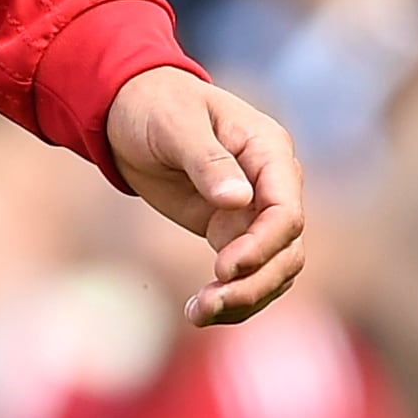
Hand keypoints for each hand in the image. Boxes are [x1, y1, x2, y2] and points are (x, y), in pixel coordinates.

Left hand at [105, 67, 305, 325]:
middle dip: (254, 283)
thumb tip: (239, 200)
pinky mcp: (232, 231)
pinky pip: (246, 274)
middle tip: (208, 303)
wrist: (130, 110)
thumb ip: (207, 161)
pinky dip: (230, 297)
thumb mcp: (176, 124)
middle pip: (287, 250)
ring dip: (244, 299)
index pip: (286, 211)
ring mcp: (255, 211)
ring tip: (197, 313)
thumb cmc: (156, 104)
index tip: (224, 268)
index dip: (263, 246)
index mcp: (268, 151)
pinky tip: (198, 310)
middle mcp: (272, 185)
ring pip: (273, 270)